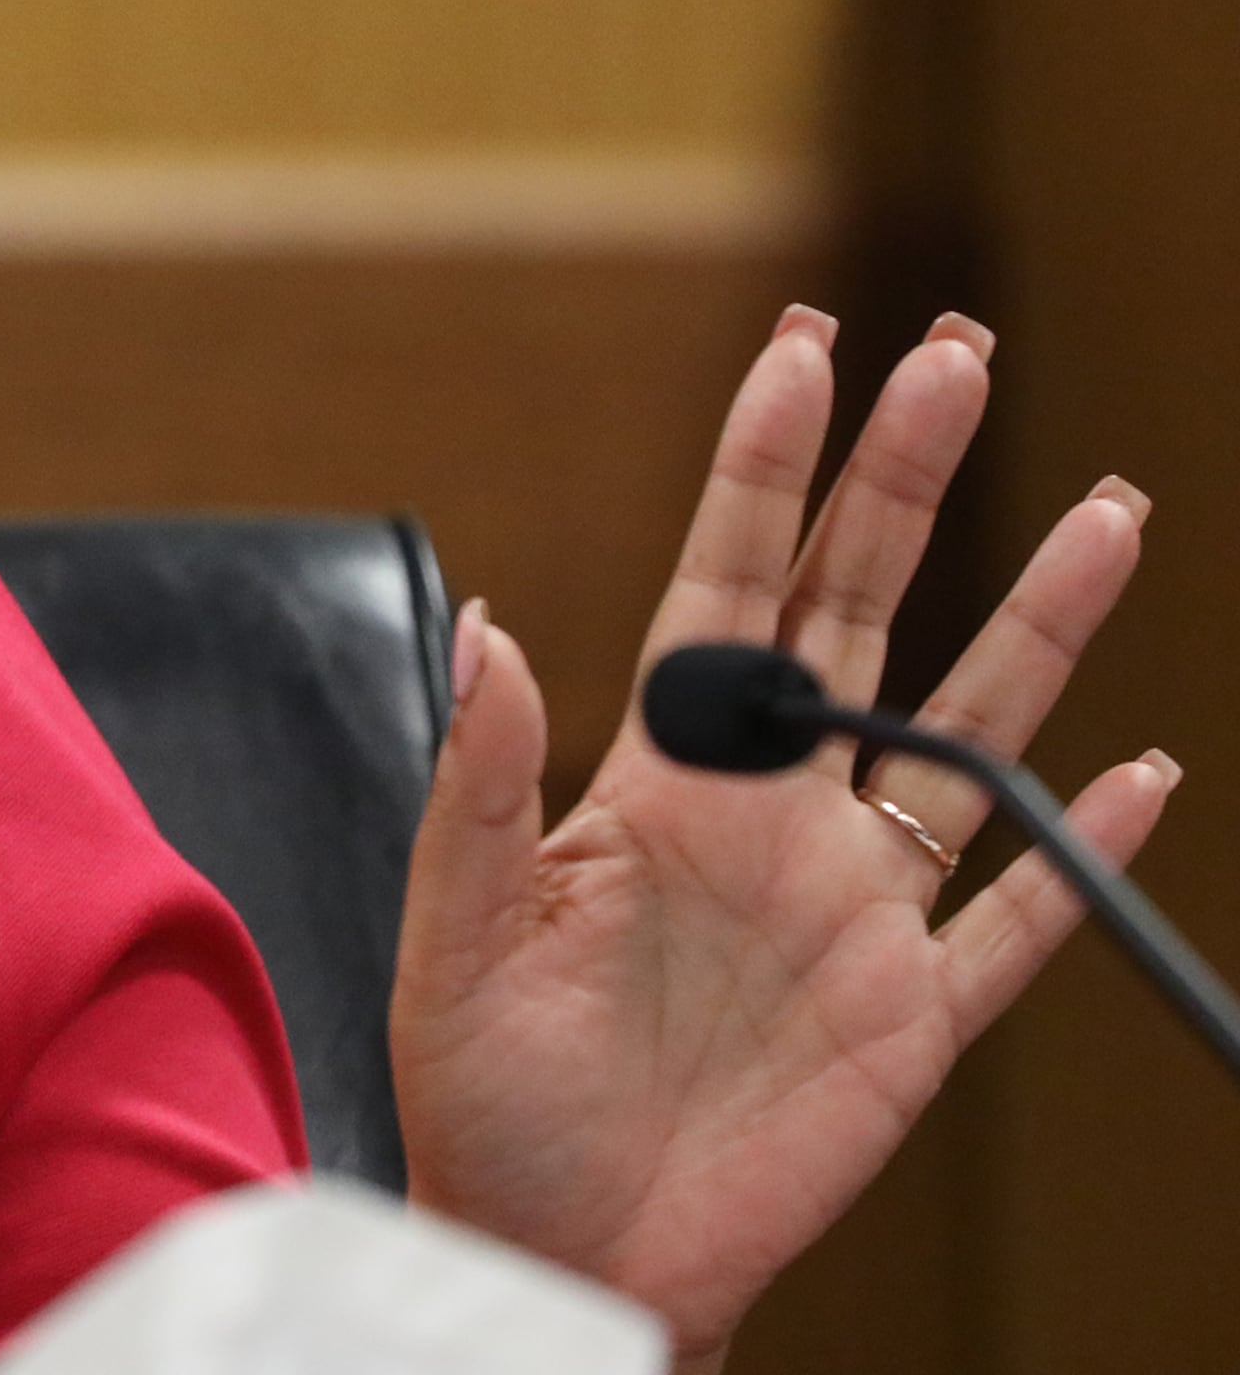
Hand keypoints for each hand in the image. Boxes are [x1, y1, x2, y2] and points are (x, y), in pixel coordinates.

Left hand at [388, 307, 1180, 1369]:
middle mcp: (768, 815)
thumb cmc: (484, 1090)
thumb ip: (480, 781)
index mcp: (658, 775)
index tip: (807, 349)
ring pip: (966, 734)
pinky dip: (1083, 846)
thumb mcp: (455, 932)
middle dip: (906, 483)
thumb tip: (489, 629)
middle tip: (960, 358)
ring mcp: (851, 907)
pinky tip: (1135, 768)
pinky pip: (1019, 917)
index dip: (766, 468)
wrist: (552, 1241)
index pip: (726, 584)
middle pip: (858, 611)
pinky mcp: (912, 1015)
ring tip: (1103, 509)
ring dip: (1036, 624)